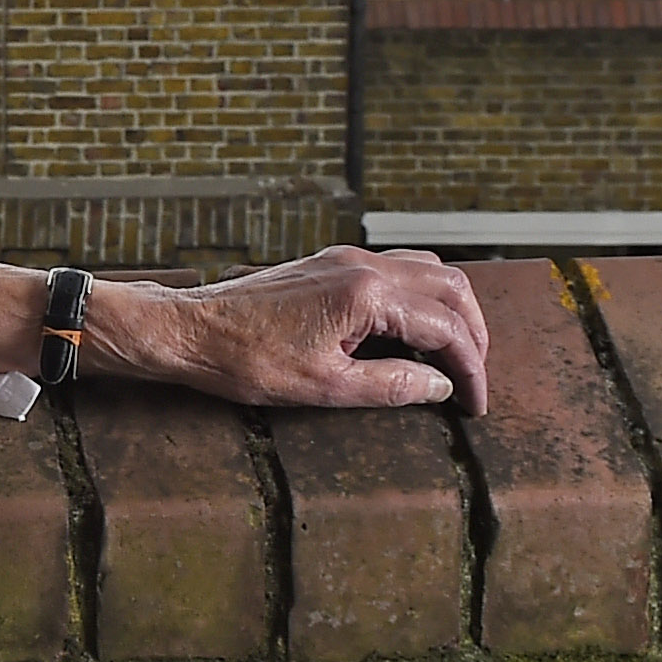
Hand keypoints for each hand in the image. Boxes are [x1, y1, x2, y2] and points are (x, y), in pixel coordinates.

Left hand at [104, 246, 490, 415]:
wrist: (188, 330)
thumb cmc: (245, 359)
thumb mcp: (325, 387)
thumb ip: (392, 386)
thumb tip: (440, 387)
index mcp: (367, 294)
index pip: (446, 328)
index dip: (470, 369)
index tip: (474, 403)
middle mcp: (362, 265)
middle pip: (450, 288)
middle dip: (472, 334)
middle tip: (472, 377)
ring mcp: (344, 258)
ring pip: (427, 270)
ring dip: (449, 311)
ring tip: (451, 355)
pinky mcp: (328, 264)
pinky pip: (396, 269)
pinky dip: (419, 298)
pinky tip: (411, 331)